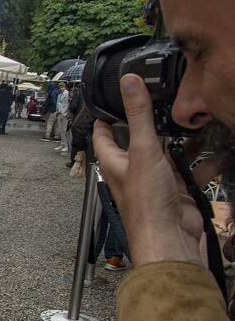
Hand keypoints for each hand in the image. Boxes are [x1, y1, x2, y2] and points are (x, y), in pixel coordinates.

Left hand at [92, 74, 204, 266]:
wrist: (169, 237)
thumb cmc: (145, 202)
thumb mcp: (142, 150)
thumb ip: (139, 115)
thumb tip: (129, 83)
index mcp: (115, 162)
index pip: (104, 135)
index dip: (105, 118)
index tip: (109, 102)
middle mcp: (133, 171)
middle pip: (141, 142)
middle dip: (154, 126)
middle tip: (164, 104)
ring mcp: (157, 182)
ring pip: (170, 155)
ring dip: (183, 143)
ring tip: (195, 123)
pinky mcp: (178, 192)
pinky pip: (191, 172)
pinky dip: (203, 163)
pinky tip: (215, 154)